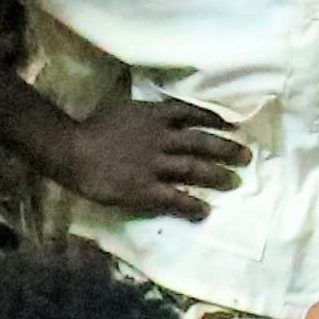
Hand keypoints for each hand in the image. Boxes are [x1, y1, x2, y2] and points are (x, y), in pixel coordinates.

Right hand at [62, 91, 250, 217]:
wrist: (72, 150)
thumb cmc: (93, 127)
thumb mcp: (124, 108)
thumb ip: (147, 112)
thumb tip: (164, 114)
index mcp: (155, 115)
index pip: (193, 114)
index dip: (216, 120)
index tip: (233, 127)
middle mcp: (162, 138)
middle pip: (202, 142)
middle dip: (227, 149)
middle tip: (246, 157)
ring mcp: (155, 165)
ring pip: (194, 169)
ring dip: (218, 175)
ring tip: (235, 181)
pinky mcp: (145, 189)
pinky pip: (175, 198)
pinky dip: (192, 204)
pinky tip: (205, 210)